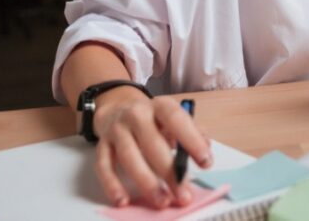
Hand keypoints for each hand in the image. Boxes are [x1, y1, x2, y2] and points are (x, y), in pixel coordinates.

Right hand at [92, 88, 212, 208]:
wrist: (117, 107)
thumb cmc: (153, 119)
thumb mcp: (174, 119)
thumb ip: (193, 132)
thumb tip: (206, 152)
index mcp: (160, 106)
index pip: (176, 119)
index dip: (191, 139)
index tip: (205, 162)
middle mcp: (137, 114)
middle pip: (152, 143)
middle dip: (169, 171)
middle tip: (183, 194)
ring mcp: (117, 129)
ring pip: (129, 156)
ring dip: (146, 182)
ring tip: (161, 201)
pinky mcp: (102, 145)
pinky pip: (104, 166)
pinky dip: (112, 184)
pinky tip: (123, 200)